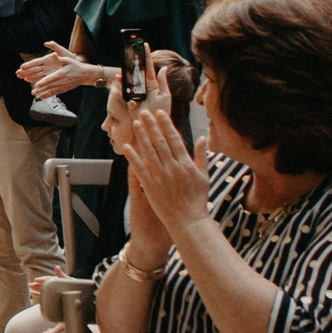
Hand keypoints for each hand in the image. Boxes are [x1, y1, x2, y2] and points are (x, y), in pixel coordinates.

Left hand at [19, 41, 103, 97]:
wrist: (84, 74)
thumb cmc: (75, 66)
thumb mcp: (68, 60)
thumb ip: (60, 59)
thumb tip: (54, 54)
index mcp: (61, 74)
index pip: (50, 79)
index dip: (43, 82)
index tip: (37, 85)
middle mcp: (61, 81)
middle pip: (49, 86)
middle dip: (41, 90)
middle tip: (33, 92)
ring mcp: (63, 86)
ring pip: (52, 91)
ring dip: (43, 94)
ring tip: (36, 96)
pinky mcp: (64, 89)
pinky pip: (55, 93)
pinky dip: (48, 95)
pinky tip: (42, 97)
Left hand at [109, 99, 211, 249]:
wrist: (189, 220)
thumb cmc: (198, 200)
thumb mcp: (204, 176)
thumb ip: (202, 156)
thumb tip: (203, 138)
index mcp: (185, 163)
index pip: (174, 139)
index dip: (166, 125)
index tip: (160, 113)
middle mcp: (172, 167)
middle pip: (160, 141)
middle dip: (152, 125)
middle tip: (144, 112)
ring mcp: (160, 176)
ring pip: (149, 152)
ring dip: (142, 136)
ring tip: (136, 123)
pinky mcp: (150, 186)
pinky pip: (140, 169)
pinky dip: (133, 157)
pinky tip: (126, 147)